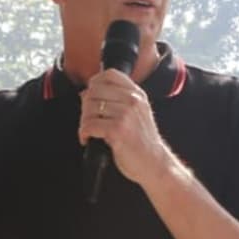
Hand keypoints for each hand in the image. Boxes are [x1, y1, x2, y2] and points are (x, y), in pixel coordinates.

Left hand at [78, 70, 172, 185]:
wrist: (154, 163)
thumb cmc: (143, 142)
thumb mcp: (137, 114)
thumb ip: (117, 100)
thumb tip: (85, 93)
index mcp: (137, 95)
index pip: (110, 74)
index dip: (95, 81)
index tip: (90, 94)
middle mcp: (133, 101)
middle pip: (95, 90)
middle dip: (85, 106)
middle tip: (88, 119)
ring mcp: (126, 115)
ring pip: (90, 108)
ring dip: (84, 121)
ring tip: (88, 131)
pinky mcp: (118, 130)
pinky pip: (90, 125)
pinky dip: (84, 133)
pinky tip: (88, 139)